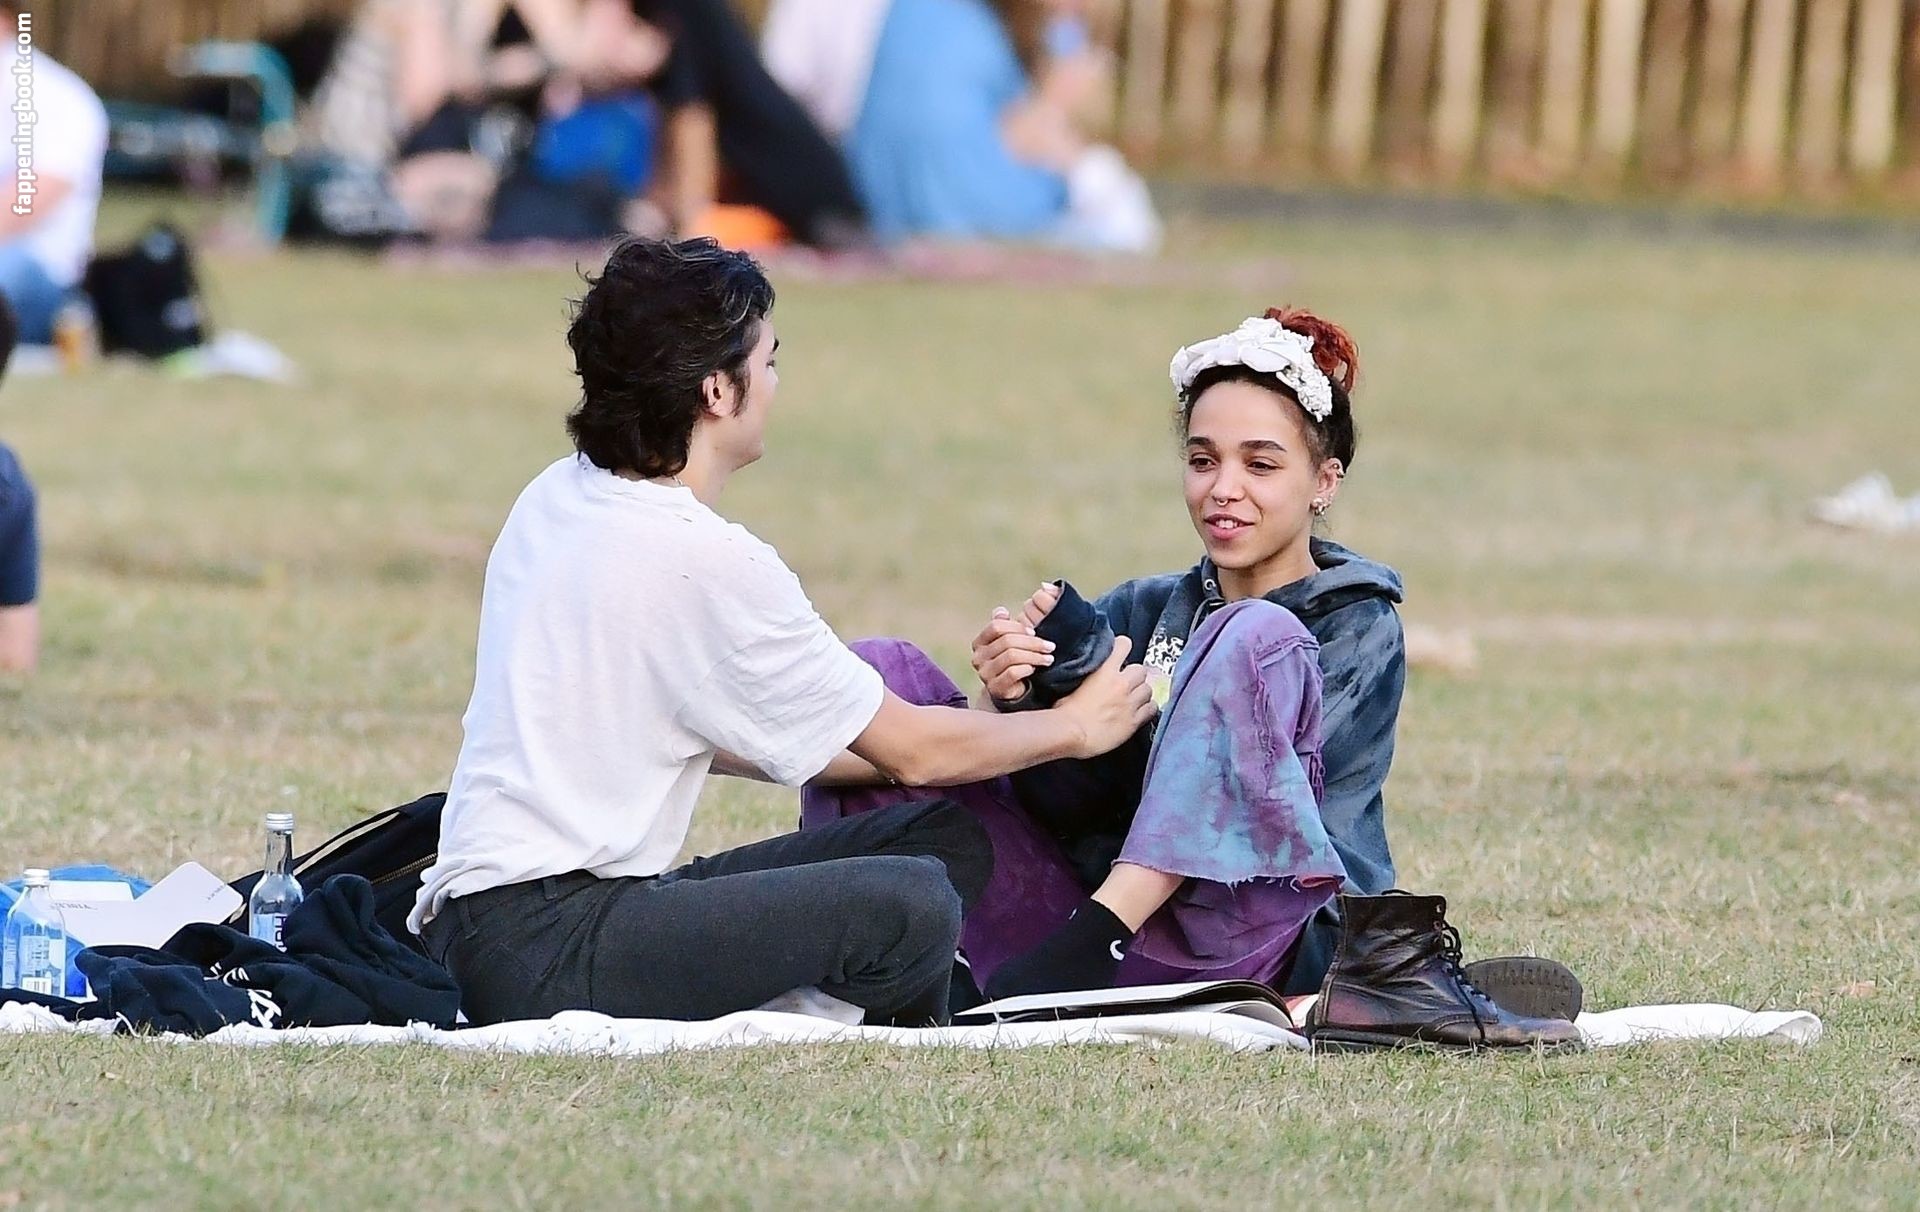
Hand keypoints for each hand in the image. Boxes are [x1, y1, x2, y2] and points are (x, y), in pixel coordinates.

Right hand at [970, 583, 1063, 700]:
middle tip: (1050, 646)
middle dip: (1033, 642)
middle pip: (1006, 641)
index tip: (1035, 632)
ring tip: (1048, 658)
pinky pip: (1013, 673)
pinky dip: (1027, 668)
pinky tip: (1035, 669)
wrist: (1013, 690)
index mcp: (979, 642)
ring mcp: (984, 674)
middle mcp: (978, 657)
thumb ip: (1005, 626)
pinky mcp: (995, 688)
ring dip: (1034, 656)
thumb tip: (1001, 611)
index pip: (996, 626)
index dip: (1018, 627)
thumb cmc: (1014, 661)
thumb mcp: (1010, 641)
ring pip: (1011, 656)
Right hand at [1055, 635, 1154, 757]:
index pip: (1124, 646)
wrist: (1070, 734)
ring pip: (1148, 689)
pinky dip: (1148, 708)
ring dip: (1142, 692)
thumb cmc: (1065, 713)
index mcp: (1105, 671)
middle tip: (1127, 682)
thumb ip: (1087, 678)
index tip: (1121, 652)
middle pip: (1141, 670)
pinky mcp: (1134, 721)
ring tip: (1134, 698)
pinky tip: (1141, 711)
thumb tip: (1089, 679)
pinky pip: (1152, 709)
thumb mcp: (1072, 685)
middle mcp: (1121, 684)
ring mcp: (1130, 703)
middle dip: (1135, 675)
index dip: (1123, 647)